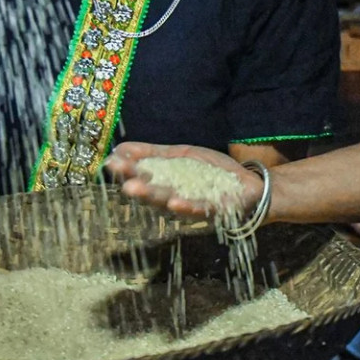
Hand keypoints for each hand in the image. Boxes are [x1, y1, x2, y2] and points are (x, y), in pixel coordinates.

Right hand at [107, 142, 263, 218]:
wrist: (249, 185)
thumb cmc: (212, 172)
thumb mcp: (181, 155)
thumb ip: (153, 153)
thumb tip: (120, 149)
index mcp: (165, 184)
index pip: (142, 176)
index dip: (127, 170)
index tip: (111, 161)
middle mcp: (175, 198)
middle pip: (151, 192)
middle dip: (134, 183)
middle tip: (116, 173)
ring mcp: (193, 206)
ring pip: (169, 202)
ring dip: (152, 195)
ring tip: (134, 188)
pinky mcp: (215, 211)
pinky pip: (199, 210)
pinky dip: (186, 207)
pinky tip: (174, 202)